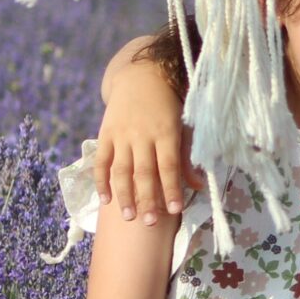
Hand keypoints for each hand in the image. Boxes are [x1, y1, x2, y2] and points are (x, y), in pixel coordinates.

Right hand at [94, 66, 201, 225]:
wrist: (141, 75)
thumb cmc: (168, 104)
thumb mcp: (183, 125)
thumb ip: (187, 156)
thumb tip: (198, 185)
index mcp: (166, 131)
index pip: (169, 165)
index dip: (171, 188)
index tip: (175, 210)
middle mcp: (142, 134)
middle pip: (144, 172)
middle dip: (147, 199)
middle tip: (150, 223)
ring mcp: (121, 134)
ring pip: (121, 169)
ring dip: (124, 195)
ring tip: (127, 217)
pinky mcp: (105, 133)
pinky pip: (101, 161)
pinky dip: (101, 181)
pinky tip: (105, 200)